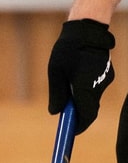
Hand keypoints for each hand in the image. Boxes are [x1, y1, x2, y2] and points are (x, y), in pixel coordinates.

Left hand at [47, 19, 115, 133]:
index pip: (86, 115)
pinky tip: (77, 78)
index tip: (71, 132)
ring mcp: (104, 80)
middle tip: (67, 120)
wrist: (88, 30)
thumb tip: (55, 113)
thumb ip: (56, 94)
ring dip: (81, 101)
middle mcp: (98, 86)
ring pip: (92, 99)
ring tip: (68, 90)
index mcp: (84, 87)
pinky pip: (95, 88)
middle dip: (79, 117)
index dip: (79, 126)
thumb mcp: (55, 73)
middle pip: (90, 110)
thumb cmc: (67, 50)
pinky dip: (86, 91)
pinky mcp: (106, 74)